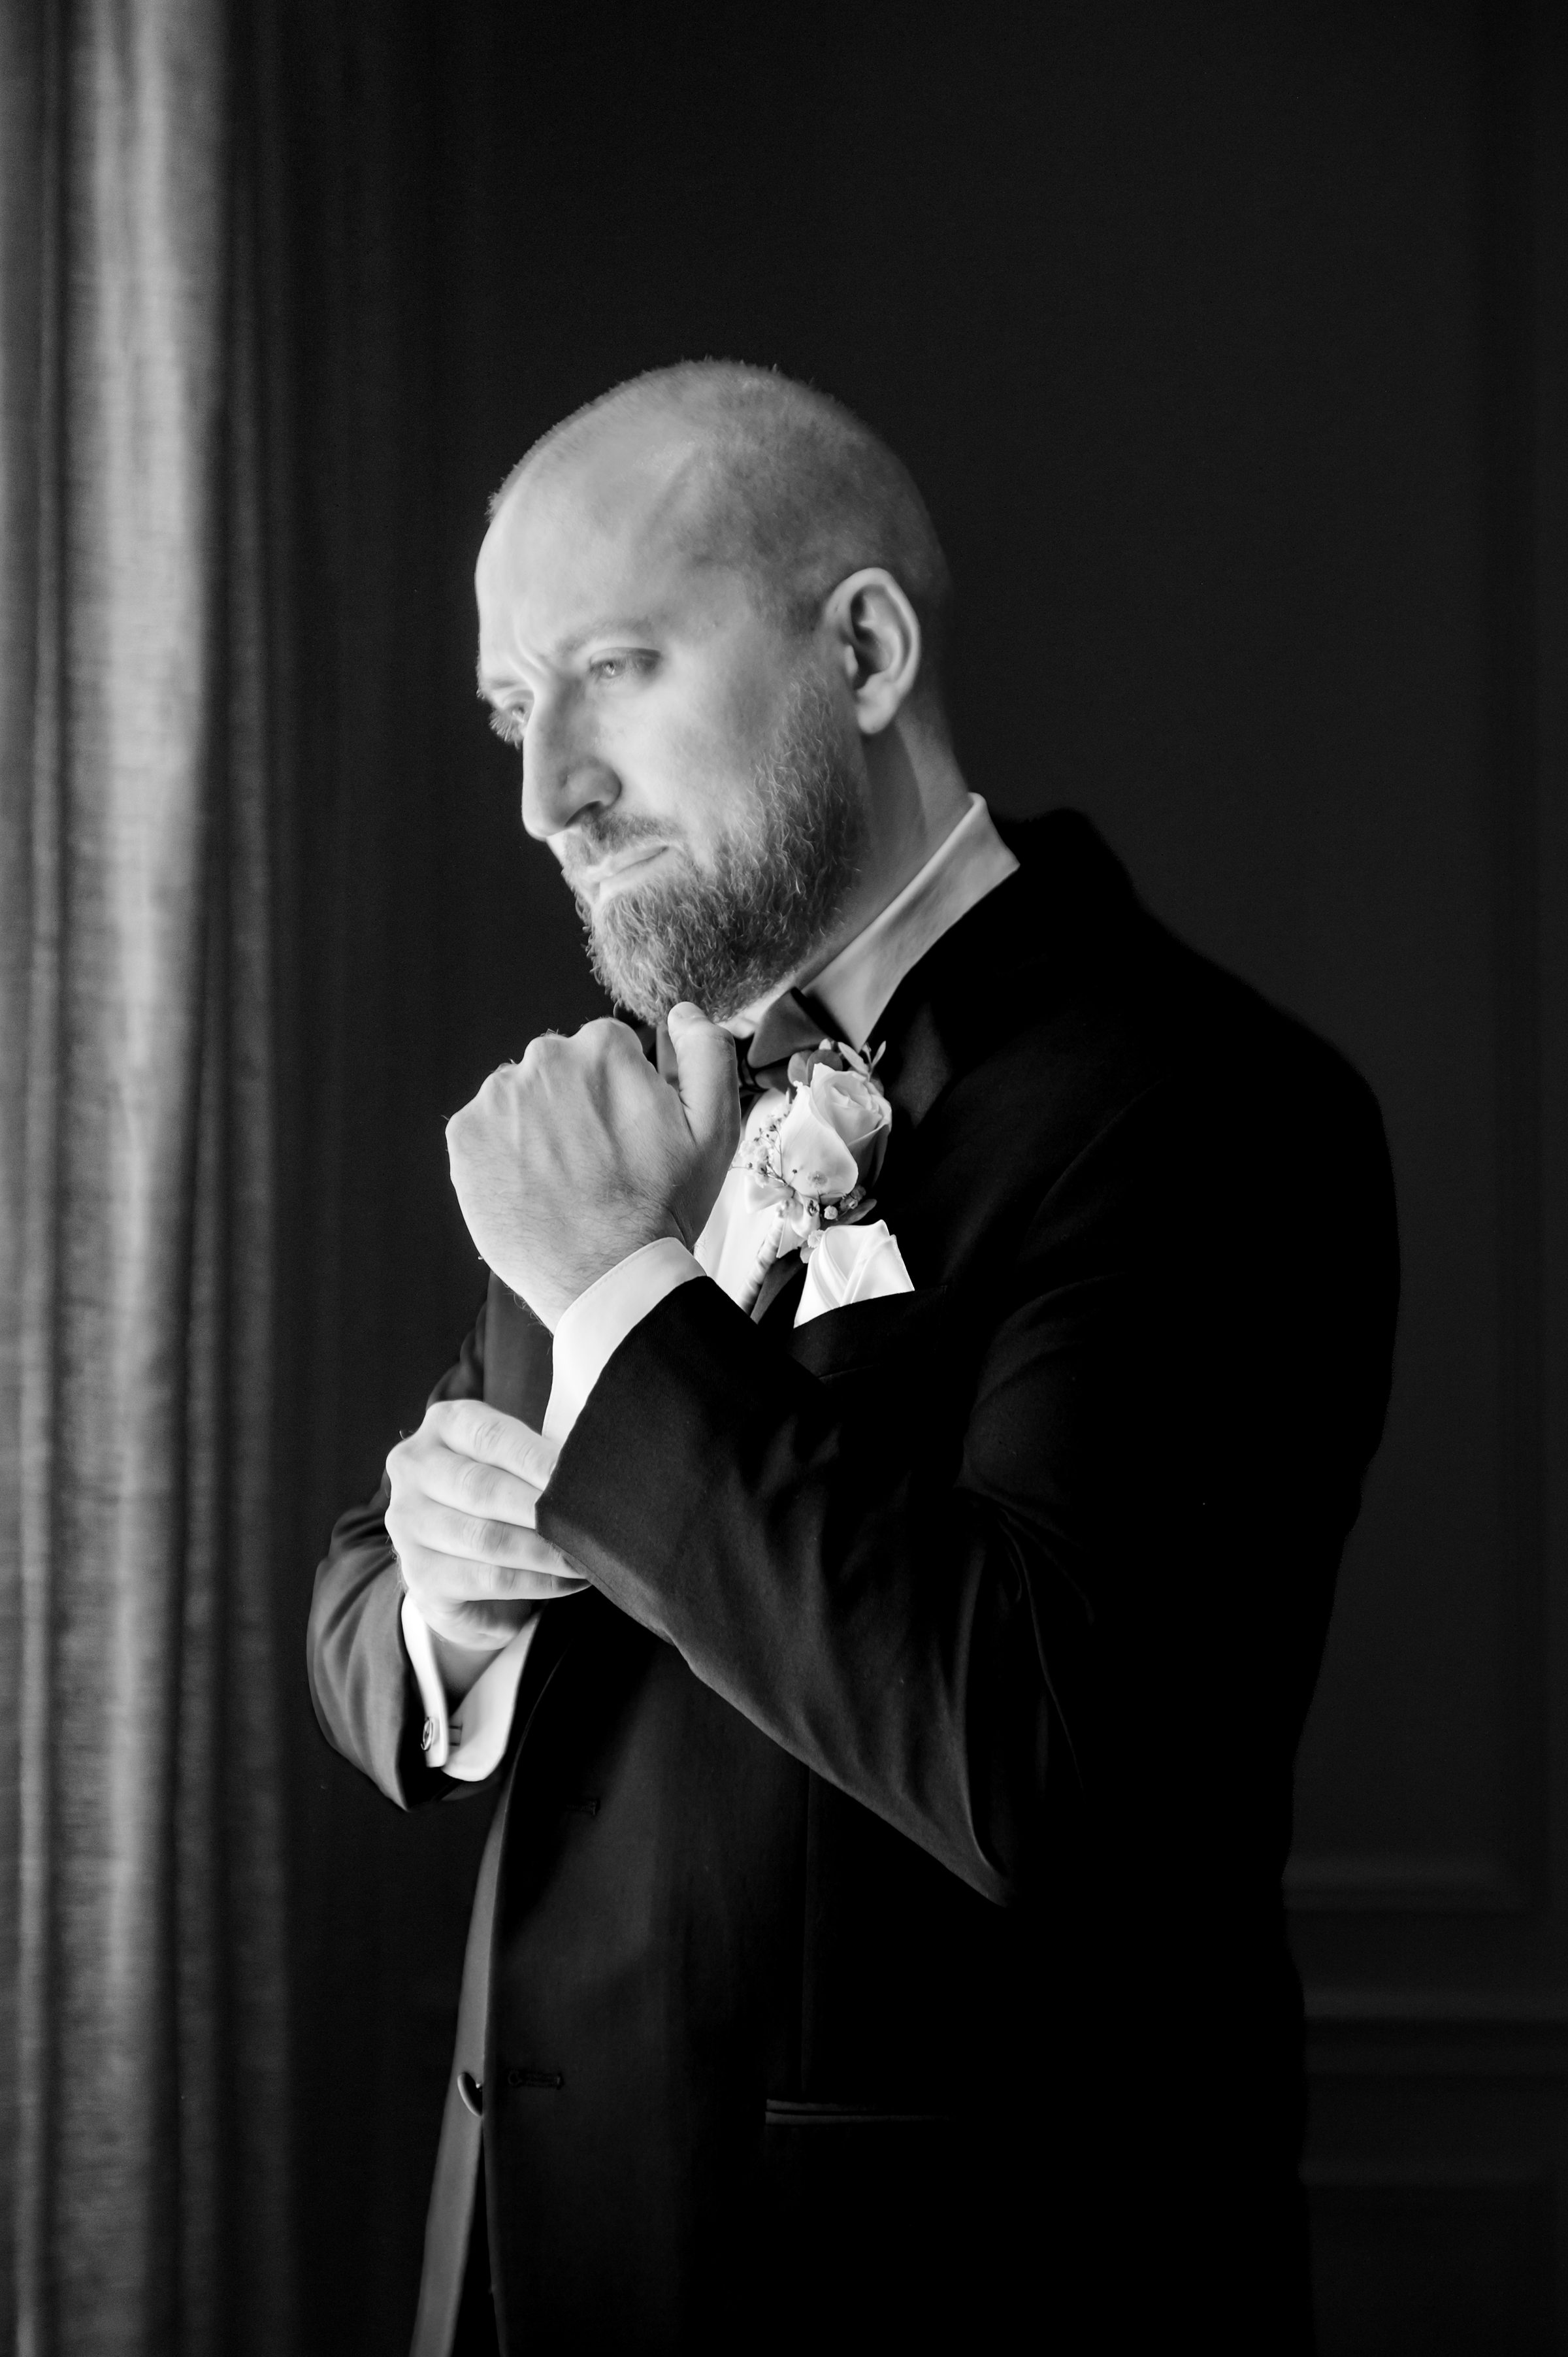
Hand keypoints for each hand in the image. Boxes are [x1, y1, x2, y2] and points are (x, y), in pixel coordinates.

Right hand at [386, 1397, 587, 1651]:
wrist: (460, 1566)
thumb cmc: (499, 1498)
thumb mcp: (515, 1463)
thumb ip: (539, 1461)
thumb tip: (587, 1477)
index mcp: (445, 1425)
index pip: (492, 1437)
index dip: (538, 1459)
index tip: (578, 1477)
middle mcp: (415, 1469)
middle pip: (484, 1489)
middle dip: (542, 1509)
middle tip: (587, 1524)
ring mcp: (408, 1524)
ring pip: (487, 1538)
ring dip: (544, 1551)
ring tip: (585, 1557)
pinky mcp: (420, 1576)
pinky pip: (488, 1579)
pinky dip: (536, 1581)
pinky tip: (567, 1582)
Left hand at [445, 1001, 740, 1326]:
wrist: (608, 1279)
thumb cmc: (664, 1207)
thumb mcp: (714, 1129)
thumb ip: (707, 1053)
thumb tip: (682, 1012)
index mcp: (601, 1048)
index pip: (605, 1051)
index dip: (620, 1096)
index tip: (625, 1136)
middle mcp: (542, 1060)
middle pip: (557, 1071)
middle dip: (574, 1105)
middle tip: (596, 1163)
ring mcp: (496, 1099)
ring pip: (518, 1100)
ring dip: (535, 1128)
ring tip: (563, 1181)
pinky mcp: (463, 1138)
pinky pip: (483, 1132)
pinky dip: (501, 1155)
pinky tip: (531, 1188)